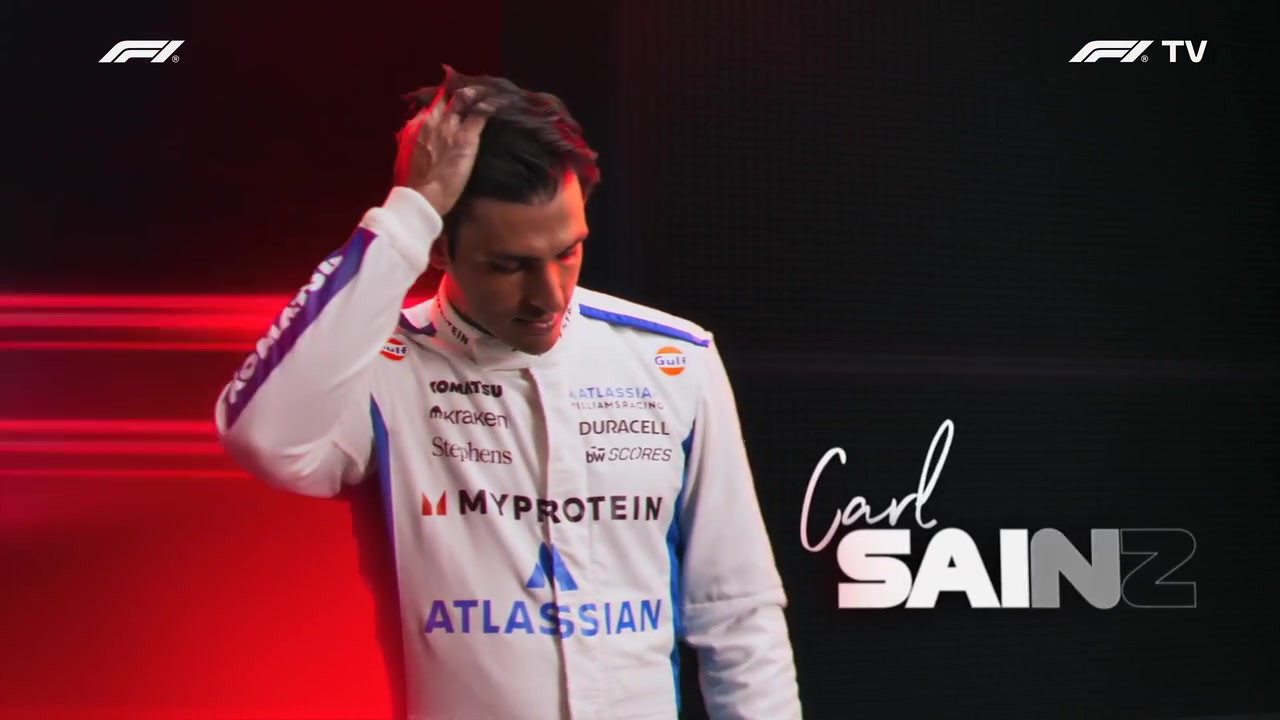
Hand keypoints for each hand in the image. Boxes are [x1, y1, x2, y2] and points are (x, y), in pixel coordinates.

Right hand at [393, 85, 495, 216]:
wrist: (423, 195)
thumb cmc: (414, 181)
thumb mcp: (408, 154)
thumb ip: (415, 140)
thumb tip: (419, 134)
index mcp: (418, 125)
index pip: (433, 103)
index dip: (445, 97)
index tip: (453, 96)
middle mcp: (434, 120)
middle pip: (450, 96)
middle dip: (463, 90)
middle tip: (476, 90)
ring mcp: (451, 126)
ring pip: (466, 99)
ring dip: (479, 94)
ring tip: (491, 92)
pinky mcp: (467, 137)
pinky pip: (481, 114)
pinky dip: (492, 106)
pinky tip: (502, 102)